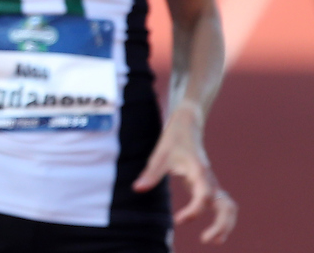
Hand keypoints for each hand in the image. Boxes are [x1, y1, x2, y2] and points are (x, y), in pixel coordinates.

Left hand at [133, 100, 236, 243]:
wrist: (188, 124)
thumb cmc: (173, 139)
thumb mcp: (159, 154)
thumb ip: (151, 173)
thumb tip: (138, 189)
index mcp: (199, 171)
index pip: (204, 197)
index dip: (194, 211)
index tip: (178, 220)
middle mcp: (209, 179)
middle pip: (226, 206)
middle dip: (221, 225)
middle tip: (207, 241)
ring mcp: (211, 182)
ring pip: (228, 206)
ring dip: (226, 224)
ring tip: (214, 240)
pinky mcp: (209, 185)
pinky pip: (223, 204)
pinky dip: (222, 218)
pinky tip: (213, 230)